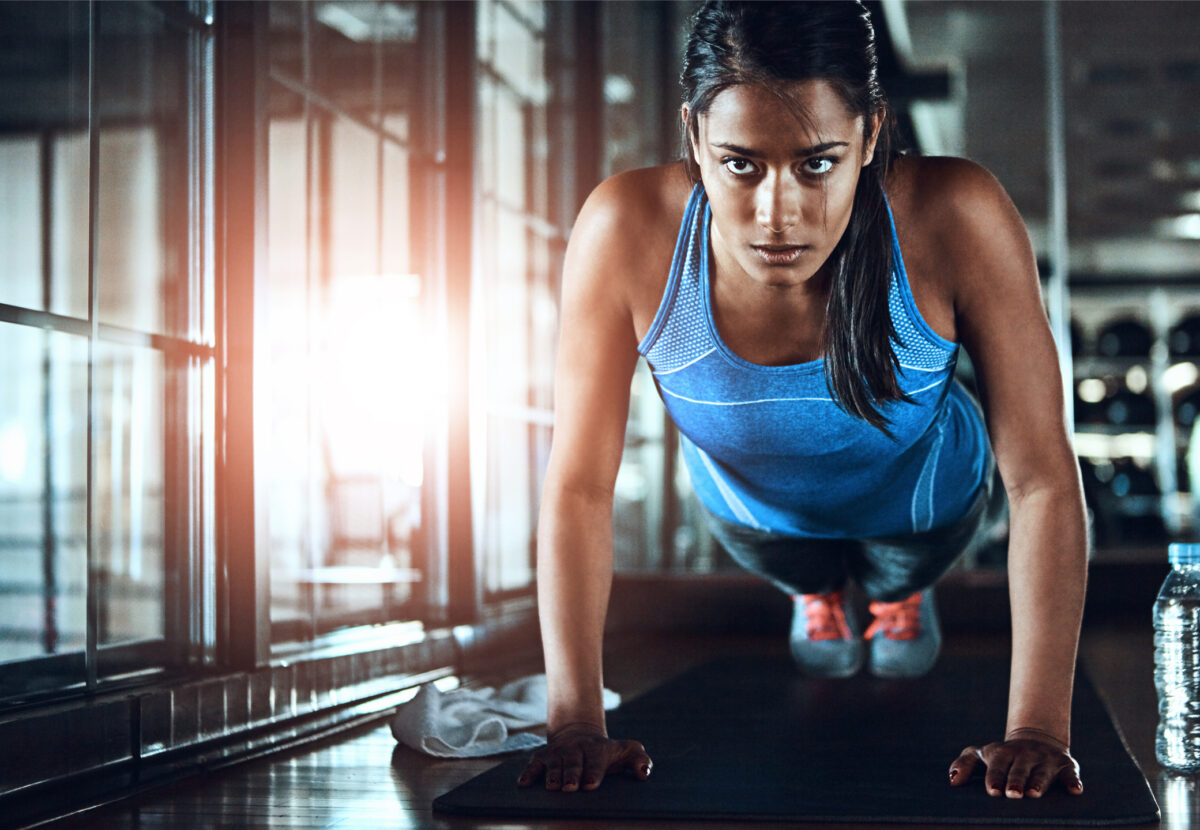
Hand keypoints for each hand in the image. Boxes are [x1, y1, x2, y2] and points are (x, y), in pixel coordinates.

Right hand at [516, 722, 651, 791]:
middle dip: (571, 774)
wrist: (579, 734)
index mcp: (596, 749)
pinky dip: (528, 774)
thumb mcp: (627, 751)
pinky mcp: (542, 757)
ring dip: (553, 776)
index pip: (595, 760)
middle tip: (570, 787)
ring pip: (554, 764)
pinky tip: (524, 785)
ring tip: (553, 788)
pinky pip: (533, 765)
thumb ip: (640, 760)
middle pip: (573, 762)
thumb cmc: (606, 752)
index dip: (593, 772)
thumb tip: (644, 774)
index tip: (590, 784)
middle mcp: (575, 749)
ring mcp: (557, 753)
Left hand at [949, 728, 1081, 797]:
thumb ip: (964, 764)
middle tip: (1012, 794)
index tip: (992, 791)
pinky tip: (1075, 790)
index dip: (994, 777)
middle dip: (1015, 780)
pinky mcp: (1066, 764)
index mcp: (1002, 753)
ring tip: (1034, 794)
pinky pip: (1070, 772)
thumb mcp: (982, 754)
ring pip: (1042, 772)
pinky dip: (1073, 780)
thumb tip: (952, 782)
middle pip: (1019, 769)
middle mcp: (1024, 754)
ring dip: (1039, 782)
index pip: (996, 765)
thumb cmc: (1003, 756)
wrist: (1037, 740)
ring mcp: (1045, 759)